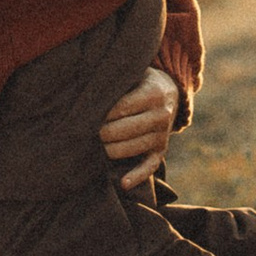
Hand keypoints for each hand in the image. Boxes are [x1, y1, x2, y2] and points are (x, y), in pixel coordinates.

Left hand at [98, 66, 180, 194]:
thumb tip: (89, 86)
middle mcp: (161, 115)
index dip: (100, 112)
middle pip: (122, 130)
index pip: (120, 108)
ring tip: (93, 146)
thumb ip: (115, 78)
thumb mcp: (134, 72)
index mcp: (153, 94)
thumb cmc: (140, 81)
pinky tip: (123, 184)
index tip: (85, 112)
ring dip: (108, 150)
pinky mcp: (161, 151)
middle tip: (86, 130)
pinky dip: (137, 176)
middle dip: (101, 132)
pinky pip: (150, 167)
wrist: (170, 91)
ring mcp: (162, 135)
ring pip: (130, 148)